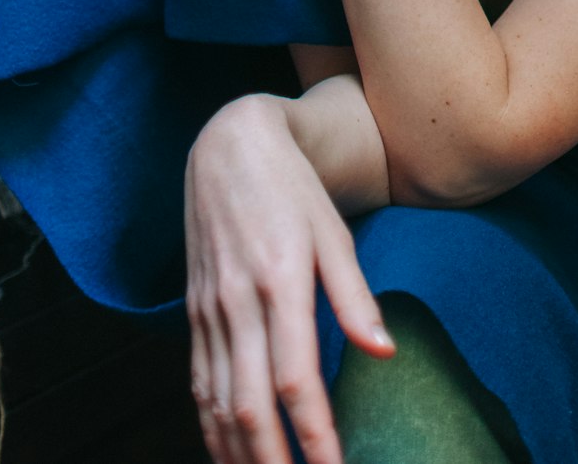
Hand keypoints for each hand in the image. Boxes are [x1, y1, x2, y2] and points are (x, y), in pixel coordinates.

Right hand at [185, 95, 393, 463]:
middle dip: (274, 462)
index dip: (315, 434)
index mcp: (279, 282)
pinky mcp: (193, 310)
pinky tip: (229, 452)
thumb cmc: (292, 188)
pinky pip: (198, 383)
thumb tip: (383, 354)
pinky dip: (211, 427)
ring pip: (217, 404)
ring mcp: (209, 309)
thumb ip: (354, 296)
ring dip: (240, 455)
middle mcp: (237, 303)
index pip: (295, 380)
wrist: (229, 146)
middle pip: (249, 406)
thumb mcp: (333, 231)